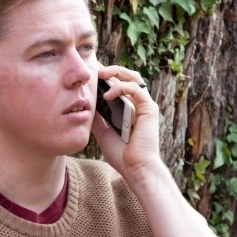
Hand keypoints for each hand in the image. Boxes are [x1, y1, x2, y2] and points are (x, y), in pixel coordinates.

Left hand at [90, 63, 162, 182]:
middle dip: (111, 70)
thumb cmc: (121, 155)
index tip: (91, 73)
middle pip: (127, 77)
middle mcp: (138, 104)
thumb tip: (86, 105)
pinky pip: (135, 89)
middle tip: (95, 69)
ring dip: (116, 72)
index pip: (119, 85)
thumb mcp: (102, 132)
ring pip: (133, 77)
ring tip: (101, 74)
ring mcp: (145, 105)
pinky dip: (121, 88)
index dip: (106, 77)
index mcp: (129, 109)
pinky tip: (107, 95)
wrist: (135, 168)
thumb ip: (97, 118)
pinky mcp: (149, 108)